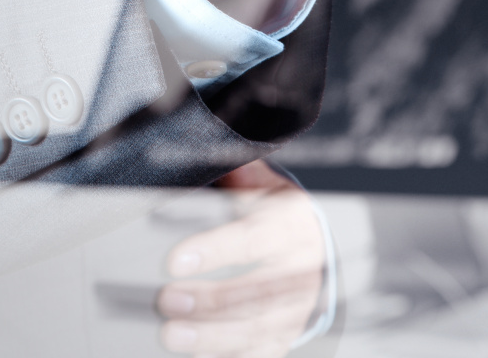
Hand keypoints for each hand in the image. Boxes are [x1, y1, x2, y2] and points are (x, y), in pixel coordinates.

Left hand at [157, 160, 327, 357]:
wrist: (321, 248)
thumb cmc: (276, 216)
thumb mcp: (264, 187)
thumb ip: (236, 175)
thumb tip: (201, 149)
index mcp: (289, 225)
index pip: (252, 239)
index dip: (214, 251)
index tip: (174, 261)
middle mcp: (300, 268)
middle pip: (257, 290)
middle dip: (210, 300)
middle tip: (166, 301)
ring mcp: (297, 308)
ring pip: (258, 327)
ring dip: (213, 337)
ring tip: (172, 336)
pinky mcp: (287, 336)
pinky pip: (261, 352)